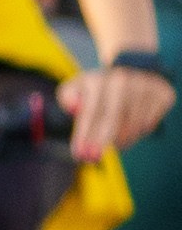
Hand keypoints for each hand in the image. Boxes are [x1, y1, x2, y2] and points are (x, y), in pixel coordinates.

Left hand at [58, 66, 175, 162]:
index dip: (84, 134)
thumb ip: (68, 97)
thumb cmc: (98, 88)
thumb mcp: (78, 88)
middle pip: (112, 118)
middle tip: (93, 158)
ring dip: (120, 140)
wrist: (132, 72)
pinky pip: (148, 125)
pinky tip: (130, 131)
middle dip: (101, 141)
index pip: (90, 111)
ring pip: (131, 126)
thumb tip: (73, 106)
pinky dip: (137, 133)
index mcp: (98, 78)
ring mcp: (144, 86)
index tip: (79, 153)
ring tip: (114, 143)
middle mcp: (122, 79)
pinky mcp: (162, 95)